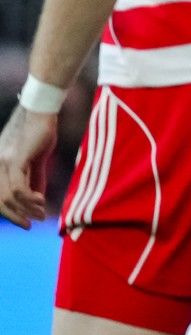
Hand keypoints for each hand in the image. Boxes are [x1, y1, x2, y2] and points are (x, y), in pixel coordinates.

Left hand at [0, 105, 57, 228]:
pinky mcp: (16, 160)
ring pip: (9, 197)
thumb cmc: (40, 131)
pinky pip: (18, 187)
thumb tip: (37, 198)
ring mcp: (5, 163)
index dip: (10, 213)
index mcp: (0, 166)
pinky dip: (29, 199)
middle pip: (1, 201)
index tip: (26, 222)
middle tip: (31, 224)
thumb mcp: (37, 159)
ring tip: (41, 214)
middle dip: (16, 216)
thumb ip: (35, 178)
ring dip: (26, 209)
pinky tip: (41, 201)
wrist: (41, 110)